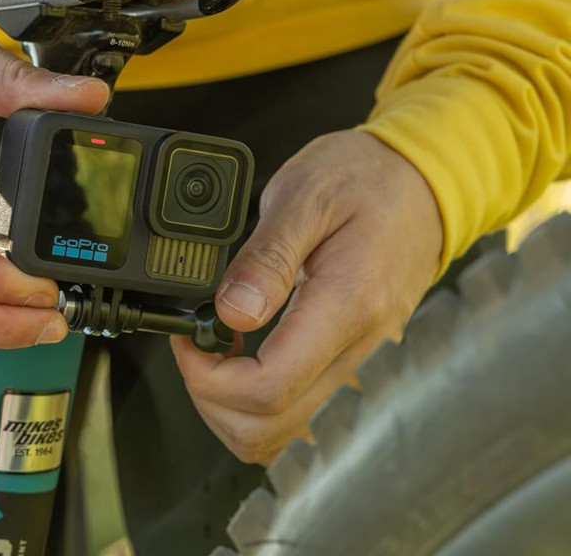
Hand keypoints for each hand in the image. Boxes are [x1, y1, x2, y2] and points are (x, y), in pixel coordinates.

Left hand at [171, 130, 442, 462]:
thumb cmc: (365, 178)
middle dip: (211, 397)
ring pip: (282, 431)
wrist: (423, 179)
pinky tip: (242, 355)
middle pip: (269, 426)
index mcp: (345, 306)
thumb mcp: (303, 195)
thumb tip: (230, 312)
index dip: (208, 376)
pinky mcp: (351, 359)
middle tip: (193, 344)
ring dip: (230, 406)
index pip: (268, 387)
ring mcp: (358, 359)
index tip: (188, 337)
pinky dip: (257, 400)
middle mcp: (358, 346)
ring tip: (213, 349)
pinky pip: (299, 410)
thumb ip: (267, 257)